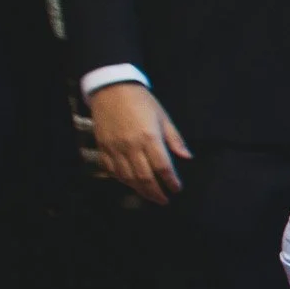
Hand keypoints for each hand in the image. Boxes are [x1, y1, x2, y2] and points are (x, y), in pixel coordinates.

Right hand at [89, 82, 189, 204]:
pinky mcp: (102, 147)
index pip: (162, 167)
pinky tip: (130, 183)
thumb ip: (174, 139)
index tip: (177, 189)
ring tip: (149, 195)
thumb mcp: (163, 117)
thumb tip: (187, 157)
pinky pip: (111, 169)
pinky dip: (121, 180)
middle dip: (156, 192)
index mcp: (149, 137)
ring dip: (139, 190)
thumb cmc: (141, 101)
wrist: (111, 88)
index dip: (171, 181)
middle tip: (164, 200)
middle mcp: (131, 145)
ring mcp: (115, 147)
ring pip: (127, 177)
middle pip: (144, 177)